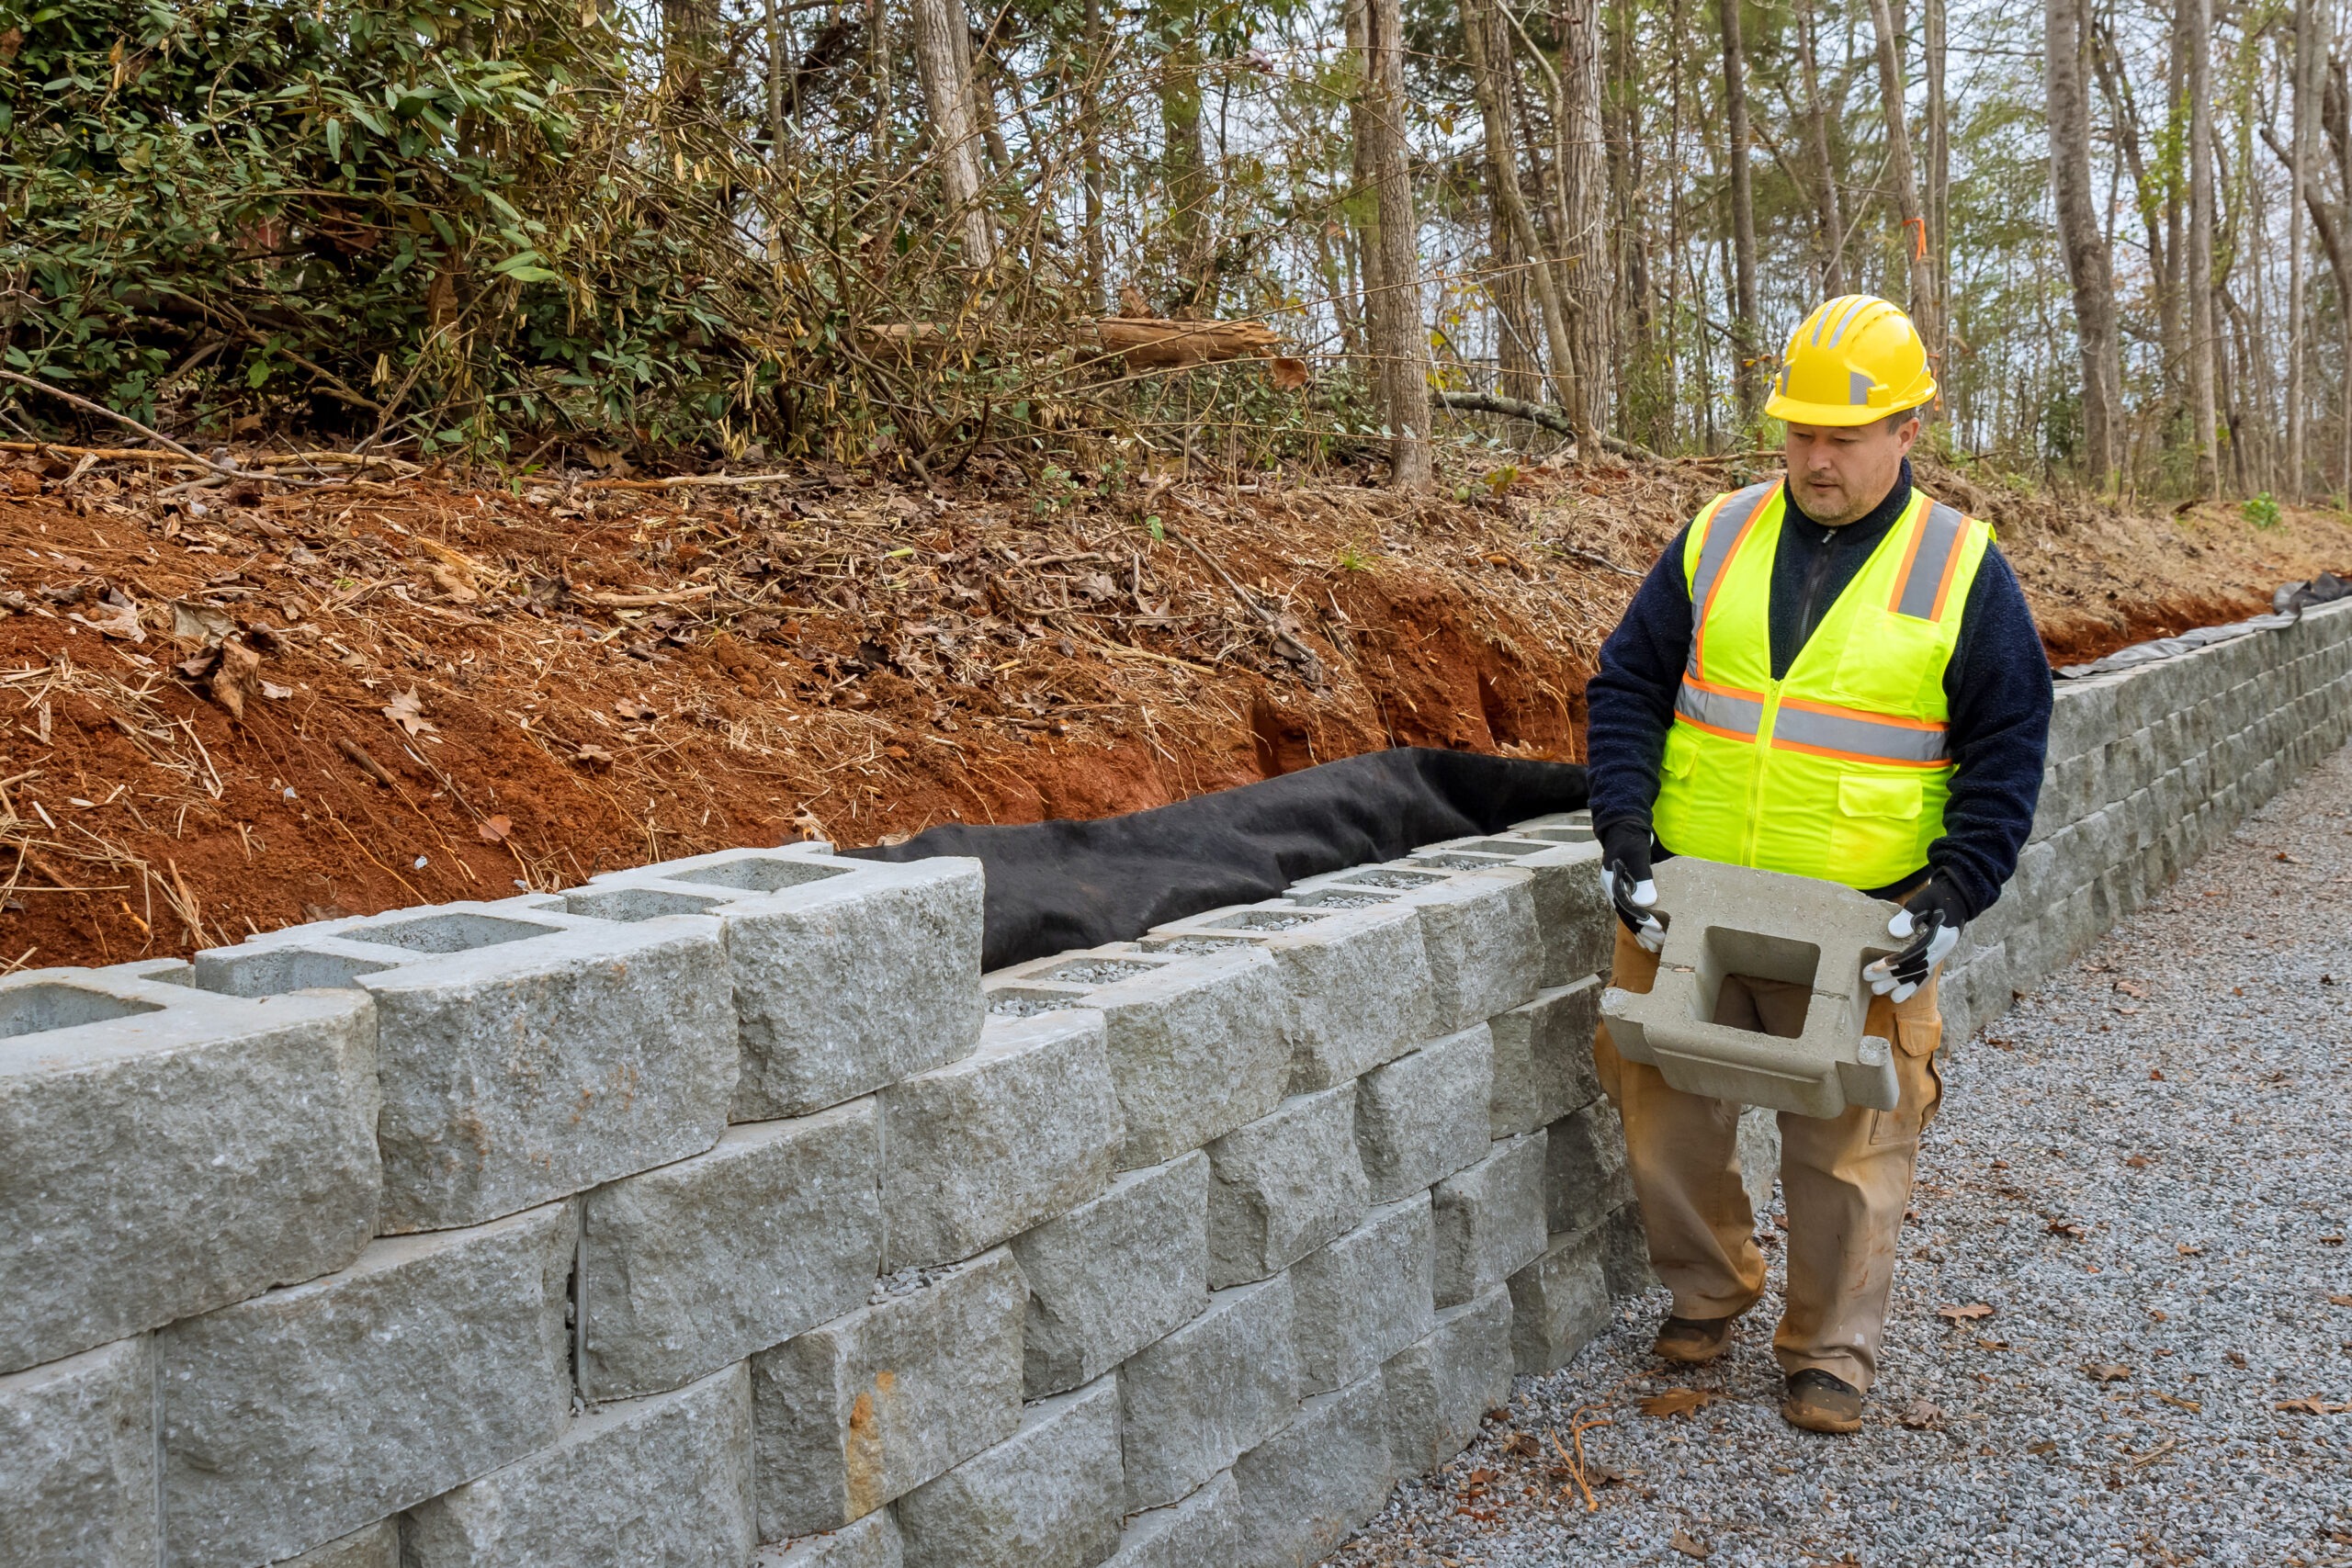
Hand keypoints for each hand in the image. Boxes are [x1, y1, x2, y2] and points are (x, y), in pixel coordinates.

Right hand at [1599, 821, 1666, 951]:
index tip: (1658, 930)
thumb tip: (1647, 903)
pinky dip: (1639, 924)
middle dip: (1643, 931)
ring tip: (1655, 946)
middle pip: (1626, 915)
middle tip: (1660, 943)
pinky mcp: (1624, 889)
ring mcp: (1616, 890)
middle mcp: (1611, 889)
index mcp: (1611, 881)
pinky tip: (1646, 936)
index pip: (1626, 907)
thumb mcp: (1637, 854)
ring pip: (1628, 916)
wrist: (1623, 827)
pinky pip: (1630, 911)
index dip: (1642, 920)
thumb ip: (1642, 877)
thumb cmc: (1631, 838)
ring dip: (1641, 931)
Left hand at [1862, 873, 1966, 1002]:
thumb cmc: (1939, 895)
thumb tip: (1894, 932)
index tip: (1876, 968)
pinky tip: (1900, 995)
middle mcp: (1944, 949)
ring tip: (1878, 991)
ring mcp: (1942, 953)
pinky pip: (1926, 973)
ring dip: (1899, 985)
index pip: (1915, 954)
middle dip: (1892, 977)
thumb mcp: (1924, 899)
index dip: (1895, 962)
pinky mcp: (1938, 954)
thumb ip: (1910, 914)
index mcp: (1942, 936)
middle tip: (1871, 984)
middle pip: (1916, 968)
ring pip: (1920, 974)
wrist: (1960, 896)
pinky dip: (1913, 984)